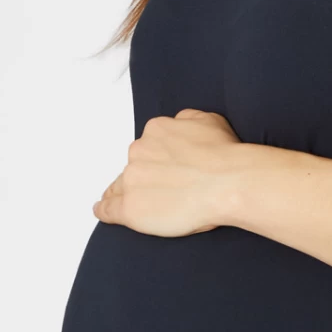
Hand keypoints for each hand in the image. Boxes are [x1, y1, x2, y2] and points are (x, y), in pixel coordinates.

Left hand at [94, 109, 242, 235]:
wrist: (229, 182)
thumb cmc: (224, 154)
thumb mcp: (209, 119)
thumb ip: (187, 119)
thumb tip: (179, 123)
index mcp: (156, 130)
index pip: (147, 146)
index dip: (154, 160)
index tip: (162, 170)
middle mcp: (139, 151)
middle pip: (133, 166)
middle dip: (143, 176)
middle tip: (162, 190)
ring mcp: (132, 180)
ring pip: (120, 187)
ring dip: (126, 193)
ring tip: (136, 204)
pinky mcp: (130, 208)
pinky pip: (108, 209)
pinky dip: (104, 210)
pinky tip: (103, 211)